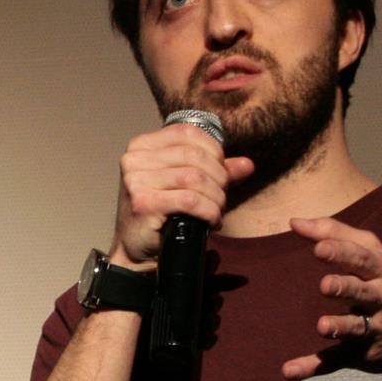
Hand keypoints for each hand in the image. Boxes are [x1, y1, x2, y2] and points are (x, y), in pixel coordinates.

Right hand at [111, 123, 253, 266]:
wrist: (136, 247)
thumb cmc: (161, 213)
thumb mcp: (186, 184)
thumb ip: (215, 170)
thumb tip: (248, 164)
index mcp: (142, 145)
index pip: (187, 133)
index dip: (213, 150)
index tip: (221, 172)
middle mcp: (134, 159)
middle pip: (194, 155)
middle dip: (218, 177)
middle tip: (221, 196)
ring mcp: (136, 181)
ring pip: (195, 178)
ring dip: (216, 197)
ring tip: (217, 210)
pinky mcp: (143, 203)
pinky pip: (190, 200)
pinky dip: (209, 211)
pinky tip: (211, 221)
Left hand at [280, 217, 381, 380]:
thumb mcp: (377, 256)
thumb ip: (338, 234)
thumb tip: (295, 222)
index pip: (362, 259)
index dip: (341, 253)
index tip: (319, 247)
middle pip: (362, 292)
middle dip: (345, 287)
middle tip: (325, 284)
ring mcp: (374, 329)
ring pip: (355, 328)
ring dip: (339, 327)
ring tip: (322, 326)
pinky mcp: (362, 354)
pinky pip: (337, 361)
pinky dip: (312, 367)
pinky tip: (288, 370)